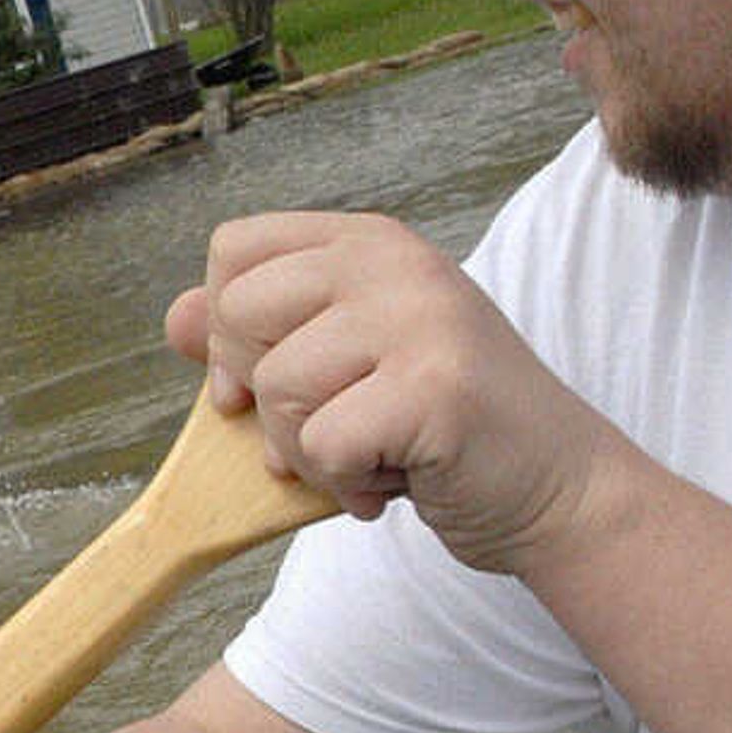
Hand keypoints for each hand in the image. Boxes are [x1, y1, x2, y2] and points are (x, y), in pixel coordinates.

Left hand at [170, 210, 631, 578]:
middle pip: (240, 317)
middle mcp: (395, 264)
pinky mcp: (436, 387)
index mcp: (369, 243)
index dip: (226, 328)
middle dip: (265, 398)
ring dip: (310, 452)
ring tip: (374, 455)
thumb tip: (174, 320)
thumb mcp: (346, 364)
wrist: (557, 489)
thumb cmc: (444, 427)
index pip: (233, 251)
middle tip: (331, 427)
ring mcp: (421, 319)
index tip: (262, 381)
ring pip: (278, 387)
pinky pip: (323, 442)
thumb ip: (260, 335)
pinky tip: (395, 481)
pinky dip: (347, 483)